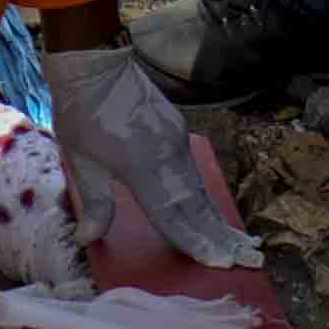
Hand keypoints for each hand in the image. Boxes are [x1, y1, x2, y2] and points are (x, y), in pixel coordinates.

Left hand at [48, 41, 254, 266]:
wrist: (96, 65)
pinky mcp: (179, 133)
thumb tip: (87, 239)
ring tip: (243, 245)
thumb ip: (93, 202)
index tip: (218, 263)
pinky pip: (196, 174)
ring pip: (201, 190)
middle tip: (249, 261)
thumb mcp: (79, 160)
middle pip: (197, 205)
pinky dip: (209, 199)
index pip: (171, 213)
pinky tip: (217, 214)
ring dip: (220, 221)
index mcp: (139, 165)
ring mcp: (177, 142)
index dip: (194, 241)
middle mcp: (166, 155)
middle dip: (221, 238)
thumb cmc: (81, 112)